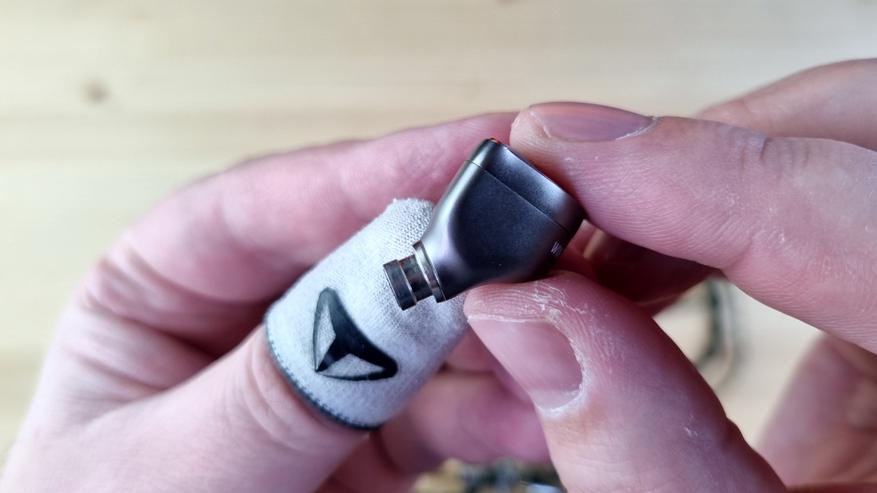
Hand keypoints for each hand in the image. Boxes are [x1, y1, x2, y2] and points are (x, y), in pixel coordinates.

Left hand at [0, 115, 550, 491]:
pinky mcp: (373, 442)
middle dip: (448, 249)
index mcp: (159, 293)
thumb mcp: (175, 465)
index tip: (465, 155)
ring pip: (422, 332)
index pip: (267, 206)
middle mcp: (248, 325)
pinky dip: (502, 406)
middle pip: (362, 255)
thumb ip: (287, 383)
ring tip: (557, 323)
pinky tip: (540, 401)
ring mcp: (320, 382)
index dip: (371, 172)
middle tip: (535, 233)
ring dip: (494, 327)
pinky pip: (449, 408)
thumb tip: (403, 289)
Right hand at [466, 59, 876, 491]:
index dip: (702, 174)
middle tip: (568, 212)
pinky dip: (695, 216)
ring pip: (821, 148)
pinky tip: (629, 270)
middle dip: (694, 154)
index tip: (562, 162)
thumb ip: (640, 452)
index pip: (870, 221)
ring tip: (582, 257)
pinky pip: (796, 200)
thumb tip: (528, 315)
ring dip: (682, 181)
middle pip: (856, 131)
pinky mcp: (876, 288)